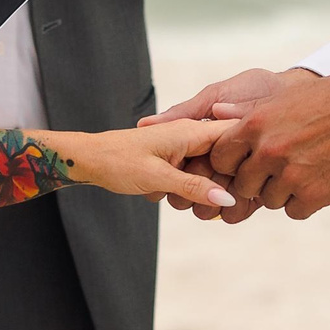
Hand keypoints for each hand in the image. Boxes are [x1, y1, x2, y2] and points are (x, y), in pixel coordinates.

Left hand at [49, 118, 239, 207]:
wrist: (88, 160)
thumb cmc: (118, 161)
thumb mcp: (157, 178)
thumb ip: (195, 188)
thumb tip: (228, 199)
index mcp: (191, 130)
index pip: (235, 137)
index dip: (240, 161)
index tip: (234, 183)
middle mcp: (191, 136)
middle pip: (224, 162)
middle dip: (211, 185)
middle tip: (185, 194)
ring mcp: (183, 148)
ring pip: (207, 175)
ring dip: (192, 191)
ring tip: (166, 192)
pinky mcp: (174, 160)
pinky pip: (191, 178)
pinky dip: (180, 189)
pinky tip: (160, 192)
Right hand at [143, 67, 315, 220]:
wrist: (296, 92)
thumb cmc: (254, 88)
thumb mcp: (216, 94)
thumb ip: (187, 111)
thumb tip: (145, 124)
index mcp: (201, 140)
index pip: (183, 167)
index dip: (183, 176)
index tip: (190, 173)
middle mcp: (214, 160)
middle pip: (196, 190)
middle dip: (199, 196)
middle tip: (216, 187)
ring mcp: (234, 174)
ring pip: (216, 203)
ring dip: (220, 205)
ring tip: (236, 193)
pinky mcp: (256, 185)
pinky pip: (241, 207)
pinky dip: (241, 207)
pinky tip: (249, 198)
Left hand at [206, 67, 329, 221]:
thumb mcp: (286, 96)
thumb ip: (247, 111)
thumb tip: (215, 112)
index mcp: (256, 124)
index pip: (221, 158)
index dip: (232, 163)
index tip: (246, 162)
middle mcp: (269, 151)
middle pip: (243, 184)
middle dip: (257, 180)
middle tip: (279, 169)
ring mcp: (292, 176)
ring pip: (269, 200)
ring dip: (283, 191)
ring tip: (306, 169)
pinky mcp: (316, 195)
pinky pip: (294, 210)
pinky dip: (304, 201)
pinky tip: (319, 180)